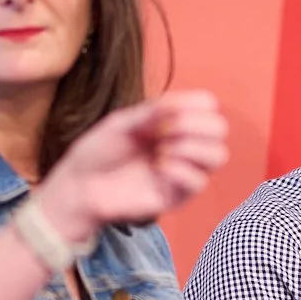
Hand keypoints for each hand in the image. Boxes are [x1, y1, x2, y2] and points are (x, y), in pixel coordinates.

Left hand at [34, 92, 227, 241]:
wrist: (80, 186)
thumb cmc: (97, 152)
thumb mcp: (122, 122)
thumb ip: (152, 112)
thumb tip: (180, 103)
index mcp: (171, 122)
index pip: (209, 106)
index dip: (195, 104)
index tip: (165, 110)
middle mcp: (182, 145)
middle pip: (220, 129)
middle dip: (195, 125)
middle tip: (165, 131)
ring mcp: (182, 171)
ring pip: (219, 155)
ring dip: (191, 147)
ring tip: (162, 151)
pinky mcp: (177, 196)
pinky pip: (199, 181)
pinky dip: (180, 170)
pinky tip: (157, 169)